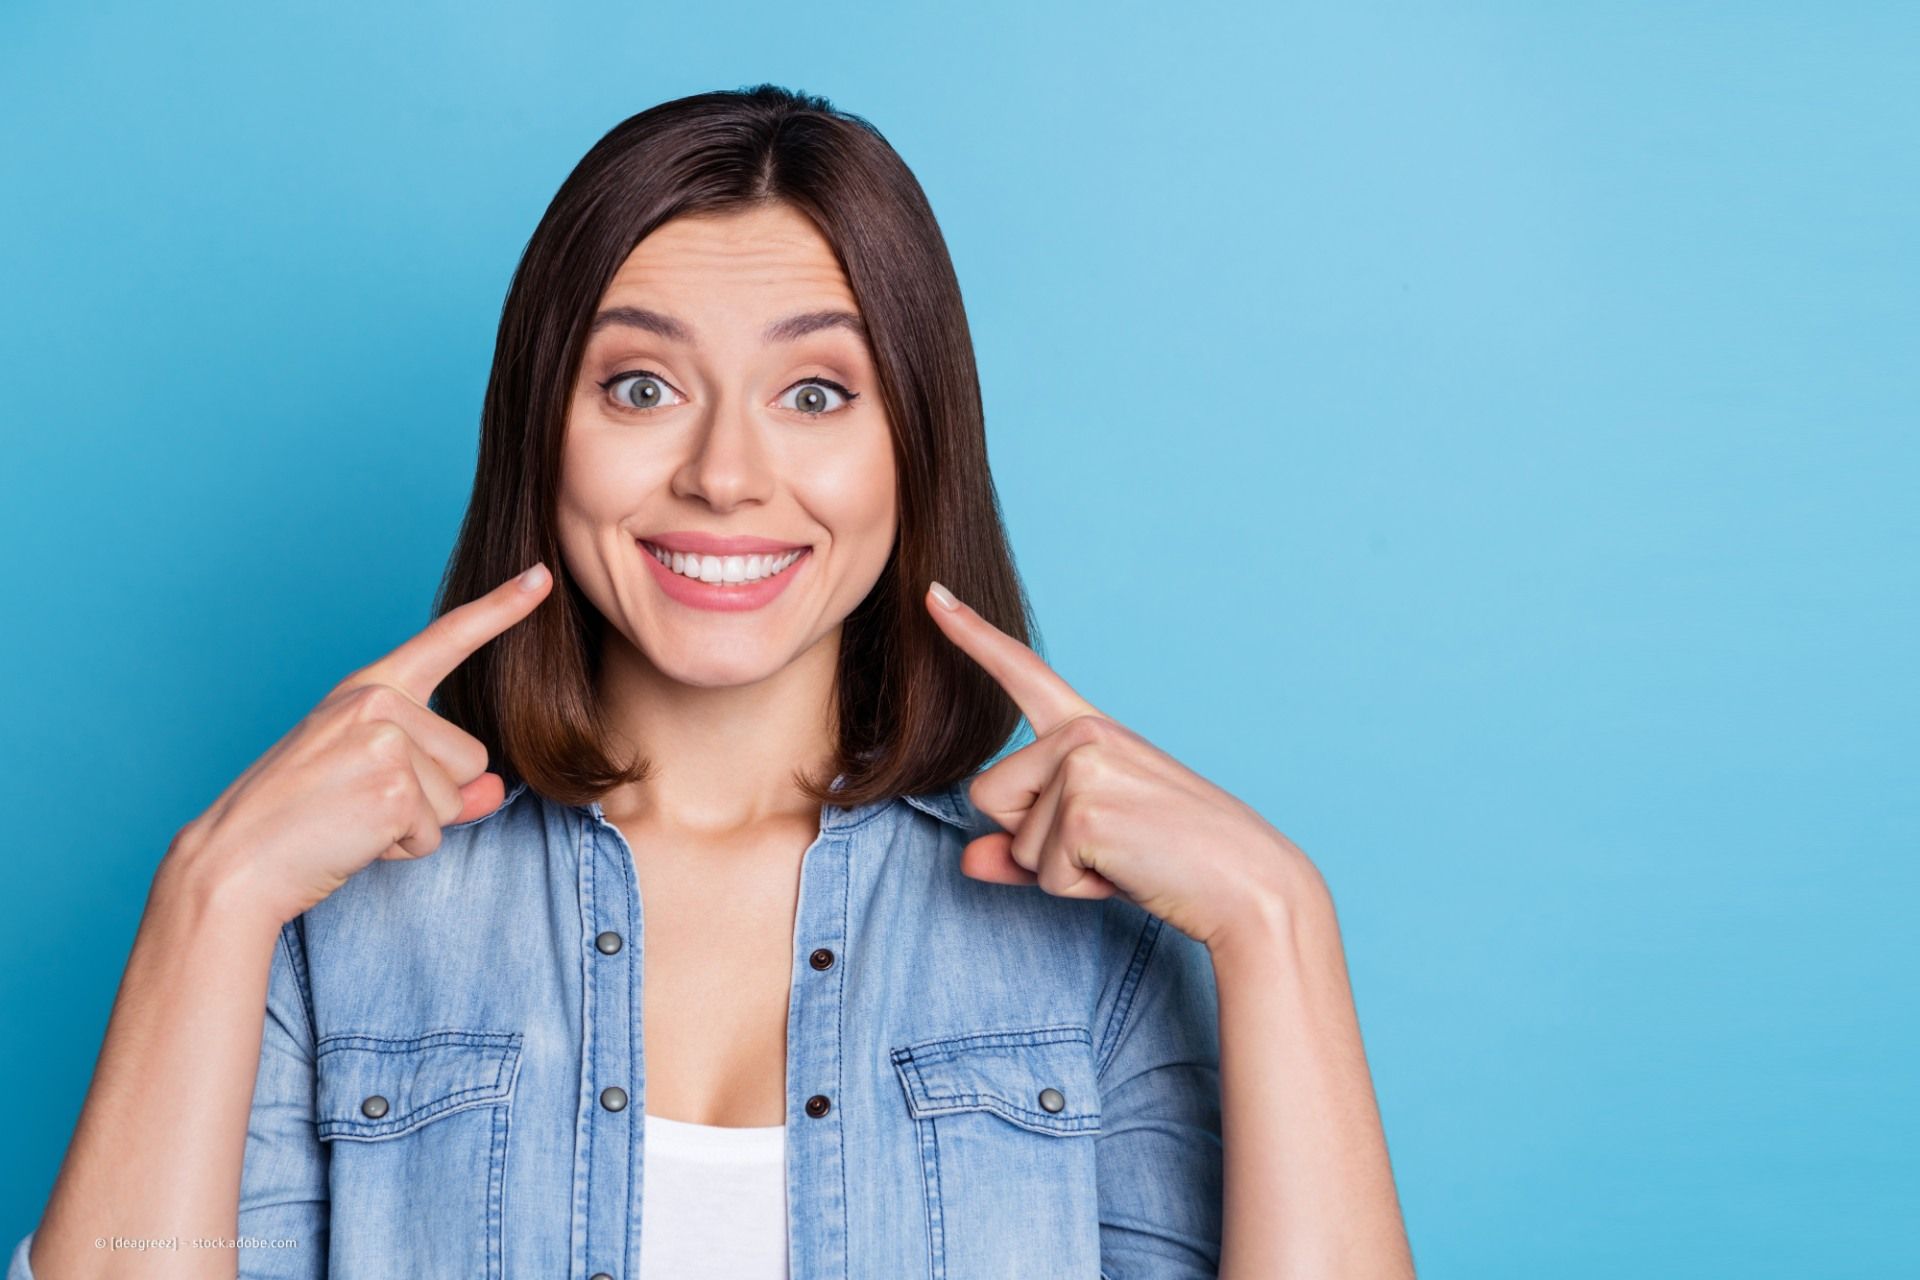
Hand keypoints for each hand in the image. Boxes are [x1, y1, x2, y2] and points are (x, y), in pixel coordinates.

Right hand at [167, 563, 555, 926]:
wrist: (235, 861)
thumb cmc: (298, 820)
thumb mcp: (371, 781)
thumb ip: (442, 781)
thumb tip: (493, 789)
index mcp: (370, 687)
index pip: (446, 639)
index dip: (501, 609)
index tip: (541, 576)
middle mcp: (379, 701)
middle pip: (470, 758)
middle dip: (429, 798)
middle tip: (356, 802)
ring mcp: (386, 740)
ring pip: (458, 797)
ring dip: (415, 825)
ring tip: (351, 818)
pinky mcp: (393, 787)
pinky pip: (435, 832)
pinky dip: (402, 849)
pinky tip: (352, 838)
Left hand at [923, 580, 1320, 950]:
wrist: (1247, 885)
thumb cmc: (1175, 863)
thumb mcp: (1089, 847)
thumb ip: (1022, 850)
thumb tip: (969, 859)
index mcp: (1089, 729)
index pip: (1022, 674)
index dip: (971, 636)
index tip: (932, 594)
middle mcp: (1083, 733)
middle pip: (991, 797)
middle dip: (1036, 842)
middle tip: (1112, 846)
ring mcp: (1083, 764)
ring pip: (1014, 840)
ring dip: (1062, 870)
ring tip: (1127, 857)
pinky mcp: (1085, 809)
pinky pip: (1041, 871)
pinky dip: (1079, 888)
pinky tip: (1130, 869)